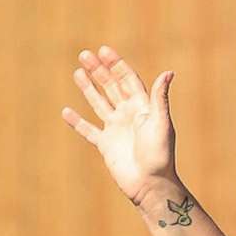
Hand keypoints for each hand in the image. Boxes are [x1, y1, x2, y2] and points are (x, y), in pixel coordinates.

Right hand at [61, 44, 177, 206]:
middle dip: (99, 71)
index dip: (116, 65)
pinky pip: (89, 131)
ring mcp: (116, 130)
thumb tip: (169, 72)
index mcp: (142, 108)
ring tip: (77, 72)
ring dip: (88, 88)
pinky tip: (66, 112)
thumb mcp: (161, 123)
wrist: (151, 185)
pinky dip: (77, 122)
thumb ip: (160, 98)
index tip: (104, 50)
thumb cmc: (159, 155)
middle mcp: (128, 115)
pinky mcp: (106, 145)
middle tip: (84, 54)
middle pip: (111, 87)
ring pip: (99, 103)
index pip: (127, 80)